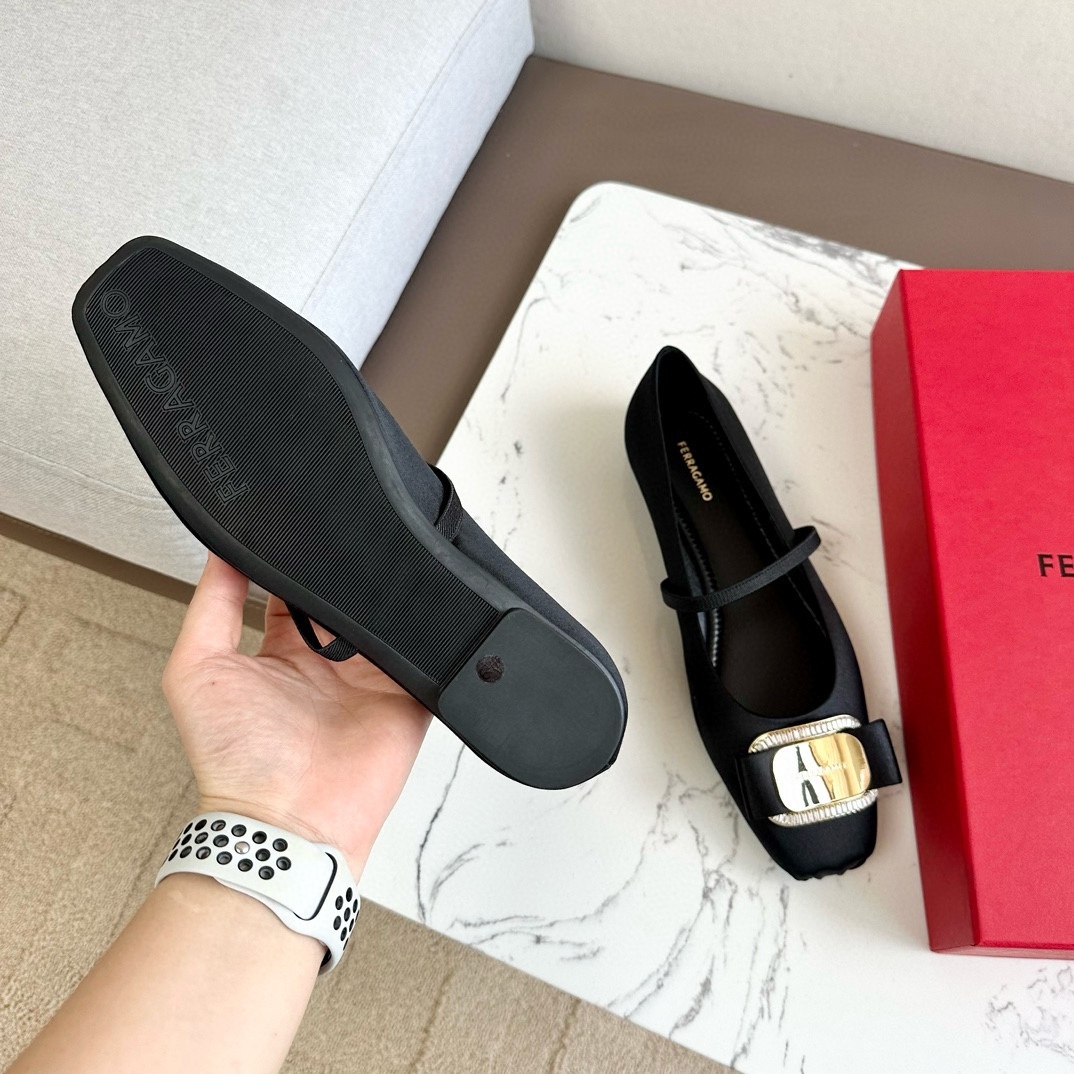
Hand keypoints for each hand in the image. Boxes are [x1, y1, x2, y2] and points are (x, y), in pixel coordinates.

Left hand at [162, 554, 430, 875]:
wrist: (287, 821)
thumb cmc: (234, 761)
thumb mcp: (196, 670)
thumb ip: (212, 606)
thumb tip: (222, 547)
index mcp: (283, 654)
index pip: (297, 592)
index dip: (301, 559)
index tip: (304, 524)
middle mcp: (330, 664)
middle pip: (348, 600)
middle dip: (351, 572)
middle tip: (354, 540)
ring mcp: (372, 679)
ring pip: (389, 619)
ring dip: (389, 597)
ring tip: (386, 567)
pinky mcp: (408, 696)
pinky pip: (426, 653)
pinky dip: (425, 632)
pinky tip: (418, 606)